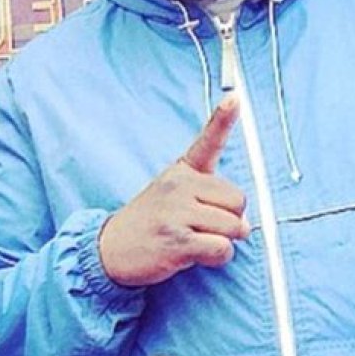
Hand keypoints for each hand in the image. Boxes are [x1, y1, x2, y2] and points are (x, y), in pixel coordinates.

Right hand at [98, 95, 249, 286]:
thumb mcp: (174, 194)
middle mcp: (180, 185)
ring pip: (233, 226)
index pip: (208, 141)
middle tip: (206, 226)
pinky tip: (197, 255)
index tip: (235, 98)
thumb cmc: (152, 220)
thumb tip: (244, 224)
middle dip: (232, 219)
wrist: (110, 249)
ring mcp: (177, 212)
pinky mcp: (176, 241)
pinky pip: (222, 248)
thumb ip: (211, 199)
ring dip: (225, 241)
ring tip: (198, 240)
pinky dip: (218, 256)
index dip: (223, 119)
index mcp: (182, 170)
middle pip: (238, 200)